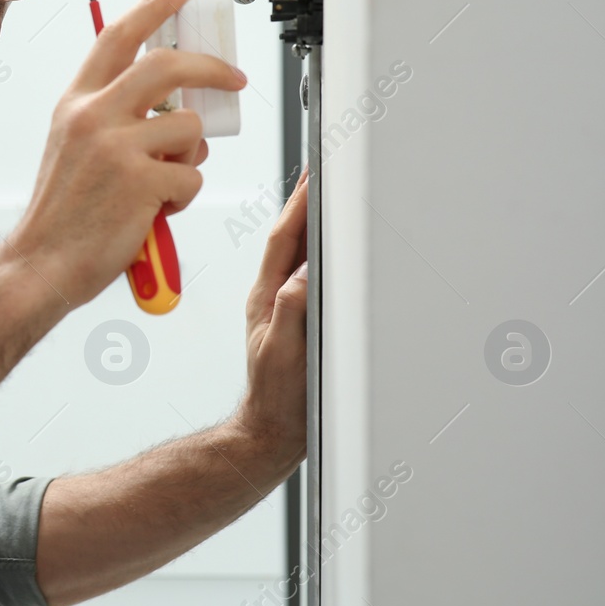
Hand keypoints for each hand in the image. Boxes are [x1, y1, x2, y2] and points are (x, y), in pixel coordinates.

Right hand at [4, 0, 246, 309]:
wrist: (41, 262)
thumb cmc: (62, 212)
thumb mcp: (72, 145)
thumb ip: (110, 116)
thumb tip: (169, 102)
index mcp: (76, 103)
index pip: (118, 36)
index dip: (154, 6)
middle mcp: (92, 116)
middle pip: (167, 65)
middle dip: (211, 67)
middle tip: (234, 78)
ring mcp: (116, 147)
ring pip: (188, 127)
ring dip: (190, 155)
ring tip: (166, 182)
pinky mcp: (139, 181)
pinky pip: (190, 175)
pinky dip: (183, 195)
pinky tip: (156, 211)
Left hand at [233, 166, 308, 466]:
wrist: (272, 435)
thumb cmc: (276, 401)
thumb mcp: (284, 352)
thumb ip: (292, 310)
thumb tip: (305, 272)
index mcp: (268, 297)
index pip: (284, 239)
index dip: (300, 204)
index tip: (314, 174)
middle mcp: (276, 296)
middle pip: (293, 238)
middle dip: (308, 202)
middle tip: (324, 171)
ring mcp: (286, 308)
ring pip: (302, 256)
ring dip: (316, 225)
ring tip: (331, 196)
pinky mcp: (300, 323)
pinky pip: (313, 277)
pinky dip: (324, 255)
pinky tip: (336, 249)